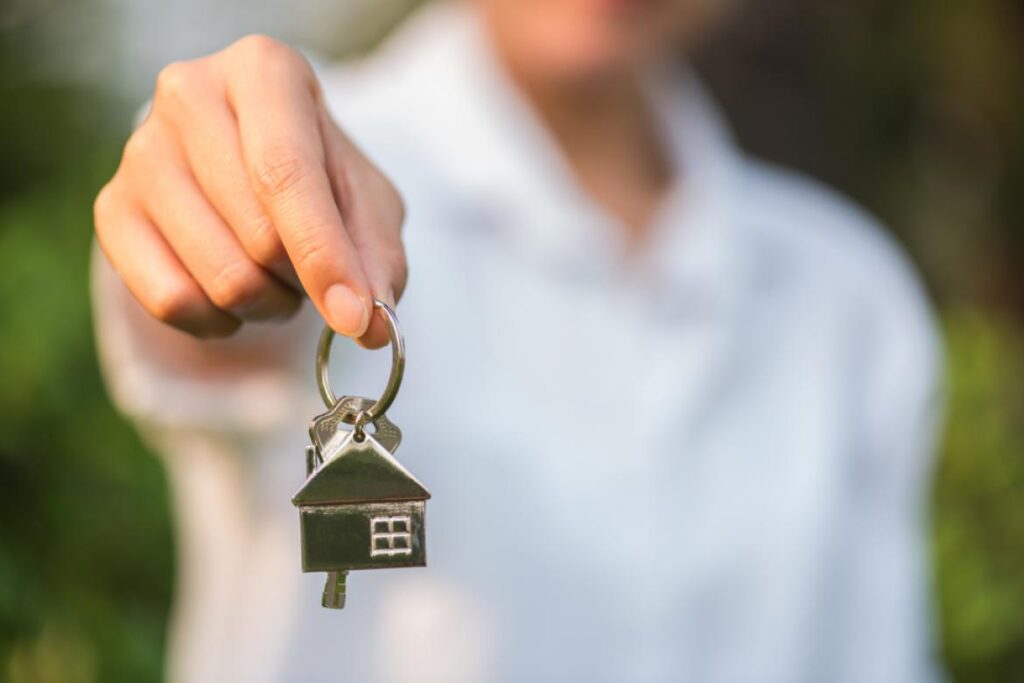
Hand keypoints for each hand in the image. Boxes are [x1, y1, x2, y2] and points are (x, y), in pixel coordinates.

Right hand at [94, 35, 405, 347]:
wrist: (250, 164)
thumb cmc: (320, 176)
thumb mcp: (366, 202)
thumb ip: (377, 260)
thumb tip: (373, 328)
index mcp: (262, 71)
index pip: (286, 173)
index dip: (323, 254)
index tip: (355, 316)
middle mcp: (189, 96)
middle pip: (259, 236)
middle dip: (303, 280)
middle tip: (311, 270)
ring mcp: (140, 152)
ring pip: (220, 278)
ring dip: (268, 304)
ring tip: (276, 276)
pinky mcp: (111, 208)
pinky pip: (171, 301)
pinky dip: (219, 322)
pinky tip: (232, 299)